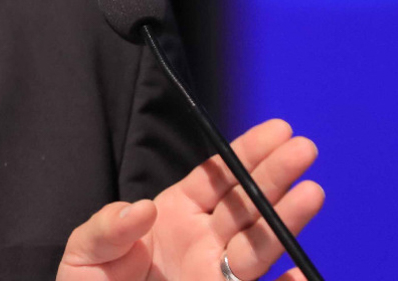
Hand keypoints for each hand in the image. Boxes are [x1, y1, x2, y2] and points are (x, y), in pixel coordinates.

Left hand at [59, 119, 323, 280]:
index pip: (217, 178)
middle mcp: (204, 242)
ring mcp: (215, 274)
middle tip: (304, 148)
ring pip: (258, 246)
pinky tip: (298, 273)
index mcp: (175, 216)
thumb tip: (143, 208)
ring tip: (311, 193)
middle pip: (246, 205)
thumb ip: (107, 228)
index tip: (277, 131)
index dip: (245, 154)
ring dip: (285, 221)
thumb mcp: (86, 252)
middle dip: (274, 177)